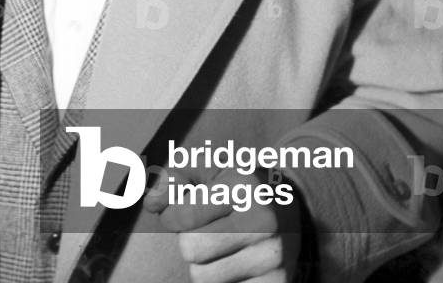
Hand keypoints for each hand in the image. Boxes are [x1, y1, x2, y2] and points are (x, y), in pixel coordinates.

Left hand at [144, 166, 302, 282]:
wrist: (290, 209)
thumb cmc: (236, 187)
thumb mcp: (208, 170)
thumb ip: (174, 178)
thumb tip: (151, 202)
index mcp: (245, 186)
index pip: (184, 214)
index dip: (170, 216)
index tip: (176, 214)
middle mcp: (264, 221)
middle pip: (191, 249)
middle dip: (187, 241)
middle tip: (201, 231)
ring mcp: (273, 256)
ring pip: (203, 277)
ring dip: (202, 264)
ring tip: (219, 247)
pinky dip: (222, 281)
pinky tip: (235, 263)